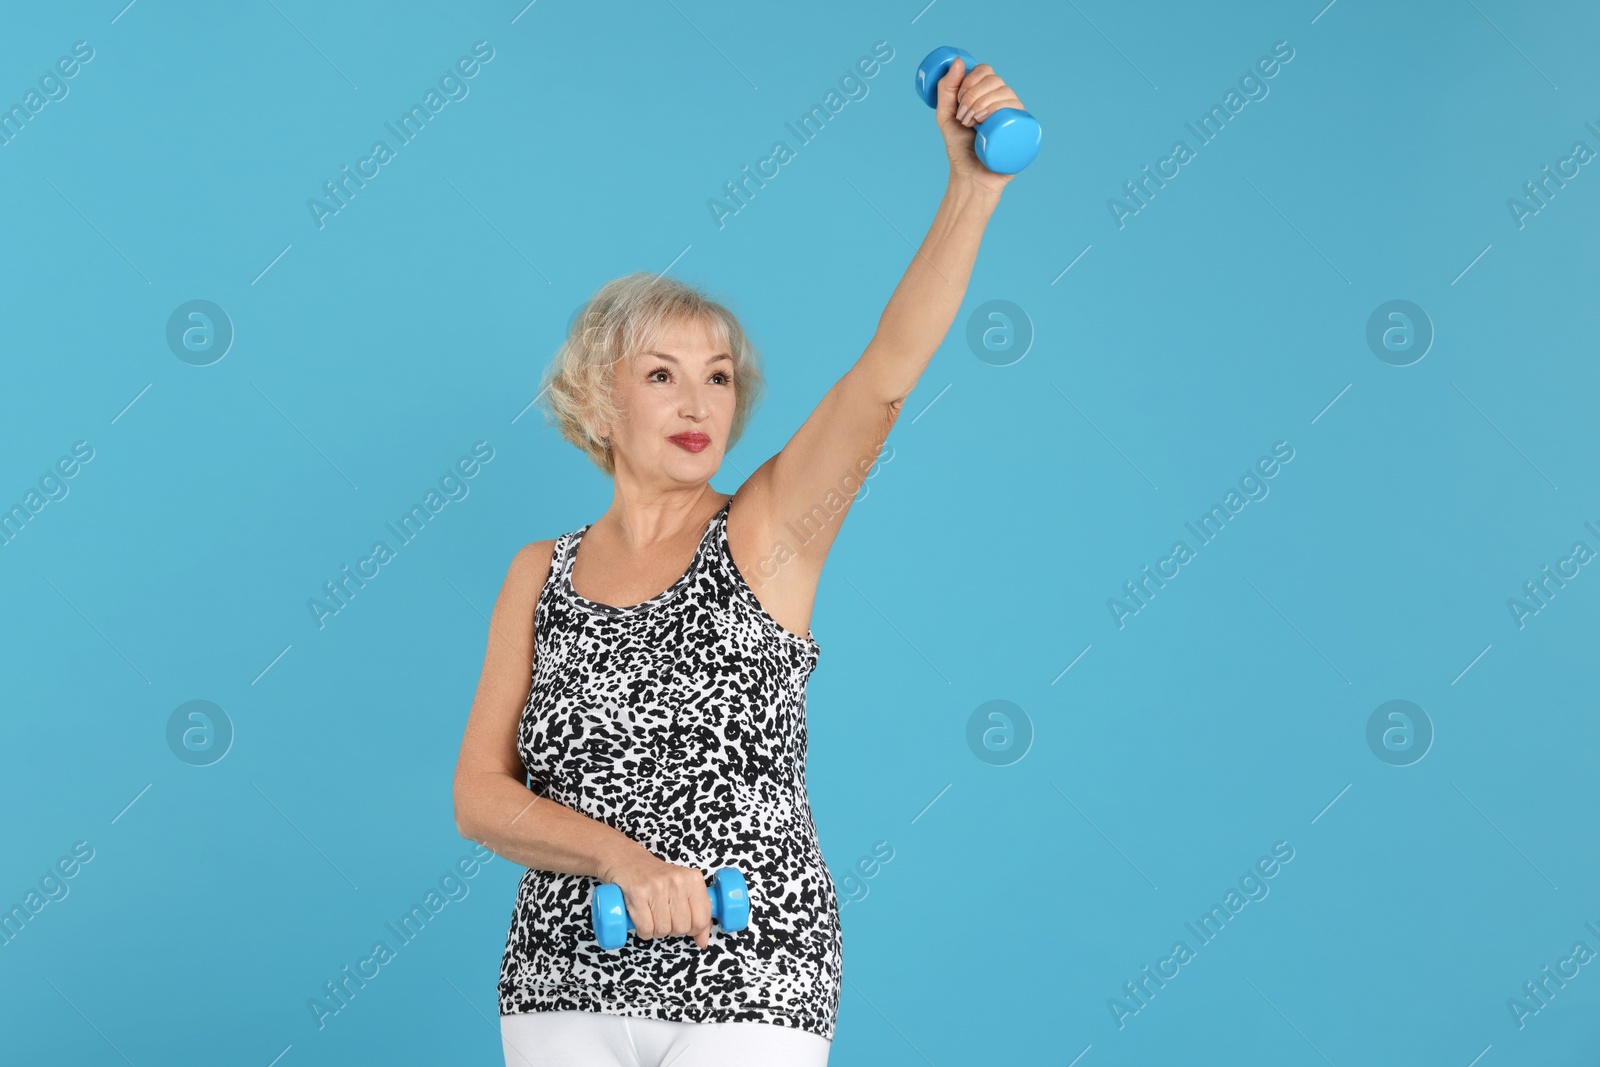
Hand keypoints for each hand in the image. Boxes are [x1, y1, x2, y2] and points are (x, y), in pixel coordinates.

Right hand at [599, 848, 713, 948]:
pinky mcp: (637, 893)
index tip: (685, 922)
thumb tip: (703, 941)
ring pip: (663, 930)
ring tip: (652, 915)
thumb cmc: (658, 878)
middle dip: (673, 929)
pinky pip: (646, 928)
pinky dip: (643, 931)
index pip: (702, 919)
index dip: (693, 928)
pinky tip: (642, 918)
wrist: (628, 861)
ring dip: (656, 930)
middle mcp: (677, 881)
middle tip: (665, 916)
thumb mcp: (684, 890)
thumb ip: (698, 914)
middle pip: (682, 927)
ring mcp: (657, 886)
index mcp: (693, 879)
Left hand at [933, 56, 1024, 195]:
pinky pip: (1018, 110)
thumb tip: (958, 61)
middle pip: (995, 81)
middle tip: (962, 117)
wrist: (970, 176)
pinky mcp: (1022, 130)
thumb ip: (946, 89)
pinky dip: (1000, 109)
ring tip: (971, 124)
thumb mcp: (945, 115)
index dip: (971, 80)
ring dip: (982, 103)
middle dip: (973, 95)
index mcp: (988, 94)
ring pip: (1006, 93)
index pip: (986, 71)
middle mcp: (1004, 102)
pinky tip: (986, 120)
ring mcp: (1014, 115)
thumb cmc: (960, 148)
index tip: (958, 100)